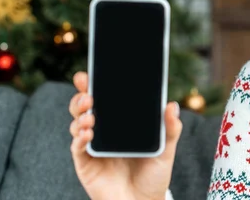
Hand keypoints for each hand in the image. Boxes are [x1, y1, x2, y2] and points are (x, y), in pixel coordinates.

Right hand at [69, 72, 182, 199]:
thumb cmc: (153, 176)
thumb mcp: (166, 150)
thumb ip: (170, 129)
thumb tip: (172, 105)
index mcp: (121, 123)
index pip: (107, 99)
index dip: (96, 84)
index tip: (91, 73)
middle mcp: (104, 131)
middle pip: (86, 107)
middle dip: (82, 95)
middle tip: (88, 93)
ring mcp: (93, 146)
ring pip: (78, 123)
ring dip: (81, 116)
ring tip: (91, 115)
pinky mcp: (86, 163)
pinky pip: (77, 147)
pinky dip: (79, 138)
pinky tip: (87, 133)